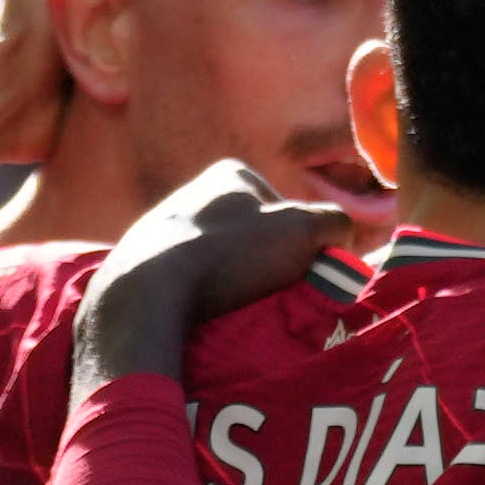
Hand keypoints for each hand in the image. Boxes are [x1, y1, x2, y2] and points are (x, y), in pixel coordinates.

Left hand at [73, 161, 349, 388]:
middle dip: (265, 264)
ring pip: (221, 259)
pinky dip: (202, 295)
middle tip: (270, 294)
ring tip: (234, 306)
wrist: (148, 289)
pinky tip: (203, 309)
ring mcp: (163, 225)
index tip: (295, 272)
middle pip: (254, 236)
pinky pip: (189, 278)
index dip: (300, 244)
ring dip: (233, 282)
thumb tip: (342, 235)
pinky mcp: (142, 259)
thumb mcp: (302, 230)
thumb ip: (335, 222)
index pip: (287, 211)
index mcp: (230, 174)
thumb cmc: (231, 253)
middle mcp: (194, 191)